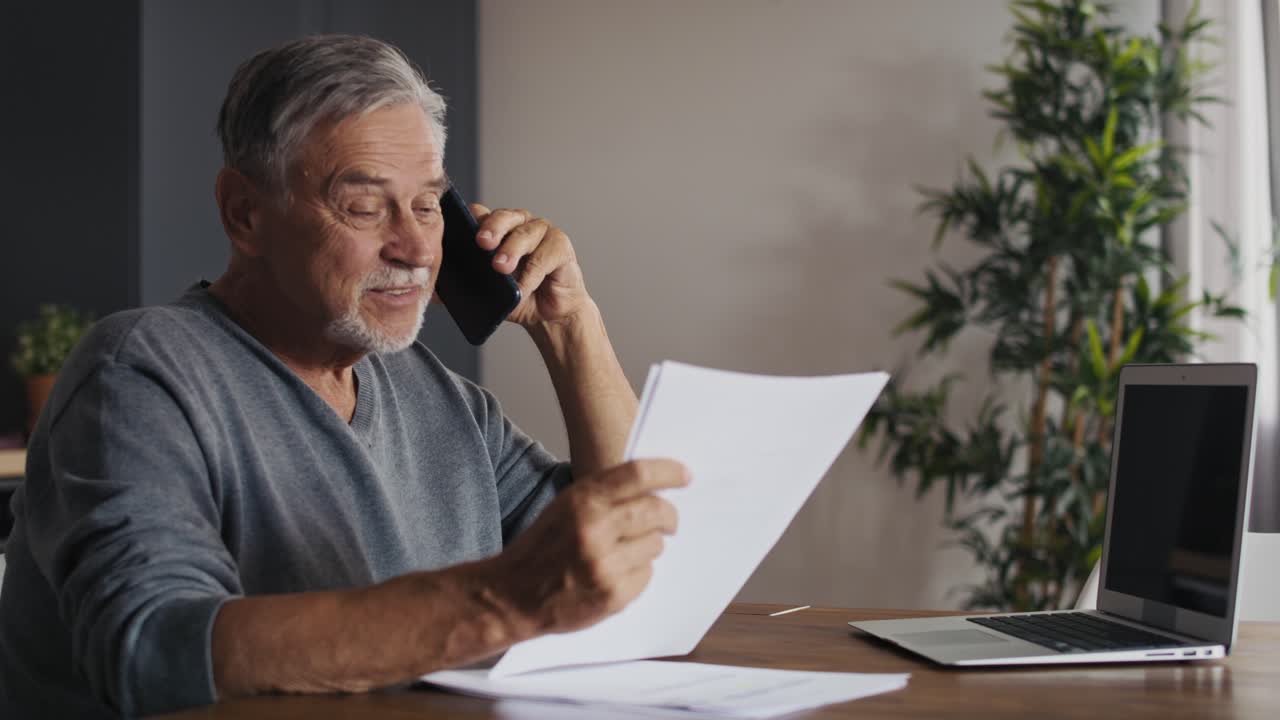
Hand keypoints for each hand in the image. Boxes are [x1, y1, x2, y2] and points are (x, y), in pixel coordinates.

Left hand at [469, 203, 588, 326]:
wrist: (549, 316)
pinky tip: (522, 288)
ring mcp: (542, 232)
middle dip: (492, 228)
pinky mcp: (561, 247)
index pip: (479, 214)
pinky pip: (544, 255)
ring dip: (511, 250)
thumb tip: (445, 285)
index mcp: (496, 229)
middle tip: (483, 242)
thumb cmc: (519, 297)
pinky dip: (531, 274)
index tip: (462, 233)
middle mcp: (519, 224)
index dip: (470, 220)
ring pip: (524, 233)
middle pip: (503, 217)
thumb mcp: (489, 290)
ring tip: (500, 268)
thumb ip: (470, 280)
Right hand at [492, 459, 689, 634]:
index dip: (669, 472)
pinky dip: (638, 572)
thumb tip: (652, 487)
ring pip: (656, 544)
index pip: (639, 474)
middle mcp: (595, 529)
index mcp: (582, 500)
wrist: (510, 596)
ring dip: (648, 545)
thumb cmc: (540, 549)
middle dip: (669, 515)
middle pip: (657, 510)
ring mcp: (605, 564)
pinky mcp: (613, 595)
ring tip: (624, 552)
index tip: (685, 476)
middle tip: (669, 520)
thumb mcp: (564, 507)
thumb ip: (603, 495)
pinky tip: (615, 573)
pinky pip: (647, 574)